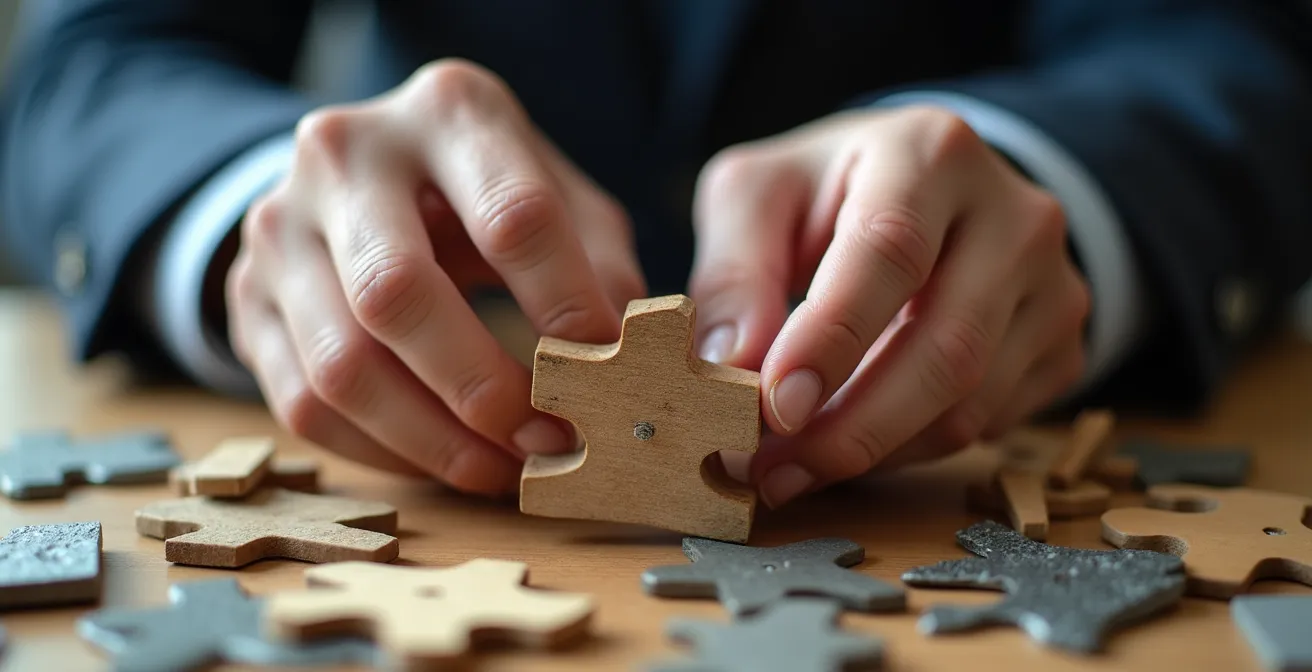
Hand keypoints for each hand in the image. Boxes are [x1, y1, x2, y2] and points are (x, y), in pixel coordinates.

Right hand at [226, 59, 644, 494]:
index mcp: (448, 112)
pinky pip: (304, 403)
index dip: (566, 306)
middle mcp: (345, 154)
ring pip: (343, 366)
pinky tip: (445, 460)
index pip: (513, 216)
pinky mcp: (247, 296)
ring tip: (504, 469)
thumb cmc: (484, 189)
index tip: (607, 370)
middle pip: (398, 294)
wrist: (360, 170)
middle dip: (482, 388)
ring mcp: (280, 225)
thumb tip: (640, 359)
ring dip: (434, 440)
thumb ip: (601, 264)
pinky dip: (384, 452)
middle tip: (547, 440)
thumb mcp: (557, 194)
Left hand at [689, 106, 1089, 507]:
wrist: (926, 194)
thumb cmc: (826, 194)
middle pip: (948, 345)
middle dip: (852, 426)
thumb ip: (733, 272)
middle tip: (770, 469)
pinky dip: (907, 454)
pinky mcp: (1063, 348)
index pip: (890, 249)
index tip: (775, 405)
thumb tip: (730, 366)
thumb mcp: (756, 197)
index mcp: (932, 153)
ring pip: (971, 403)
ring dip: (873, 452)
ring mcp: (1054, 286)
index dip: (832, 337)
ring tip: (791, 469)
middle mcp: (1016, 216)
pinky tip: (848, 446)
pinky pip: (988, 426)